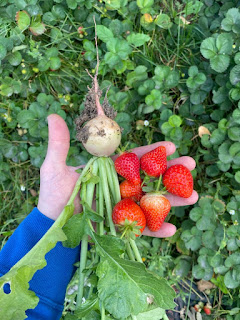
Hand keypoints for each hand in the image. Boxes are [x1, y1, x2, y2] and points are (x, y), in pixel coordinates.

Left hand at [38, 114, 197, 236]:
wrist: (51, 224)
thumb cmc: (54, 195)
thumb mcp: (55, 167)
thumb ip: (60, 143)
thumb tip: (53, 115)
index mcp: (111, 171)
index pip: (136, 159)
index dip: (153, 152)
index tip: (171, 145)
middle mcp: (122, 187)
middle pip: (151, 178)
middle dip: (172, 172)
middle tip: (192, 164)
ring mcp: (125, 207)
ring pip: (152, 201)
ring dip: (174, 199)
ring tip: (194, 195)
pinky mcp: (123, 227)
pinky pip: (142, 228)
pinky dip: (157, 229)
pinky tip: (172, 229)